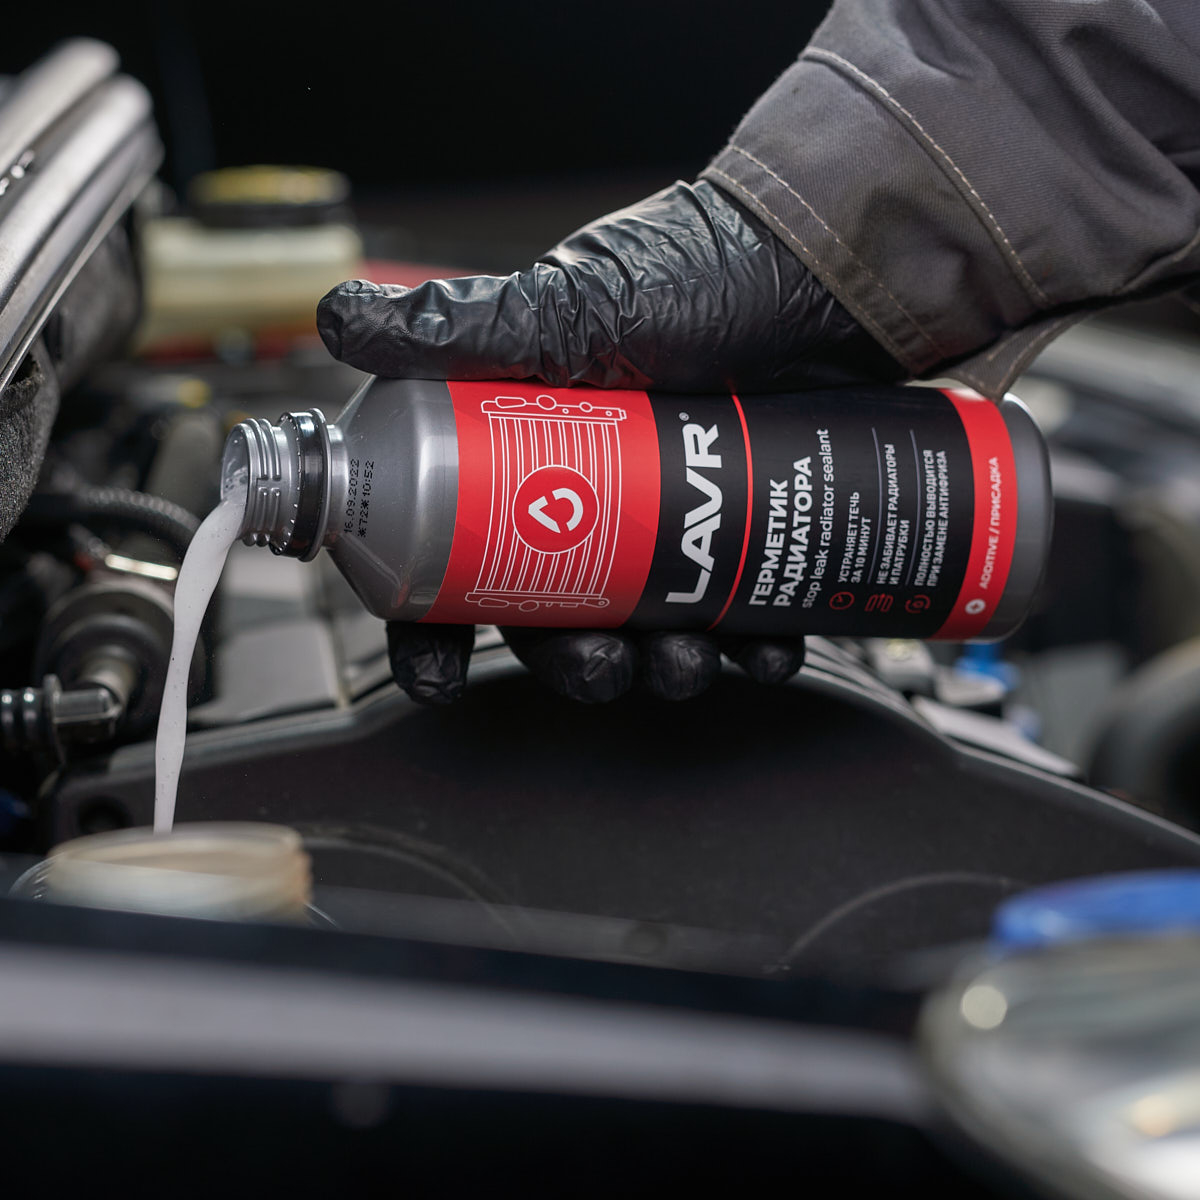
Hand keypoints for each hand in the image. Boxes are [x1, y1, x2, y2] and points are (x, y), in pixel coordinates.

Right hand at [318, 180, 901, 702]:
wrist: (832, 259)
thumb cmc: (701, 267)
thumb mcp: (580, 303)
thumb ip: (466, 323)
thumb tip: (340, 323)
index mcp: (527, 451)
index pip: (453, 553)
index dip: (433, 626)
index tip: (439, 674)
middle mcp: (594, 494)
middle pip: (555, 613)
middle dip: (570, 663)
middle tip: (601, 667)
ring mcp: (677, 517)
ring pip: (647, 627)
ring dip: (659, 667)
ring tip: (688, 661)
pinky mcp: (753, 528)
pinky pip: (744, 613)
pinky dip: (753, 644)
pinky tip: (766, 646)